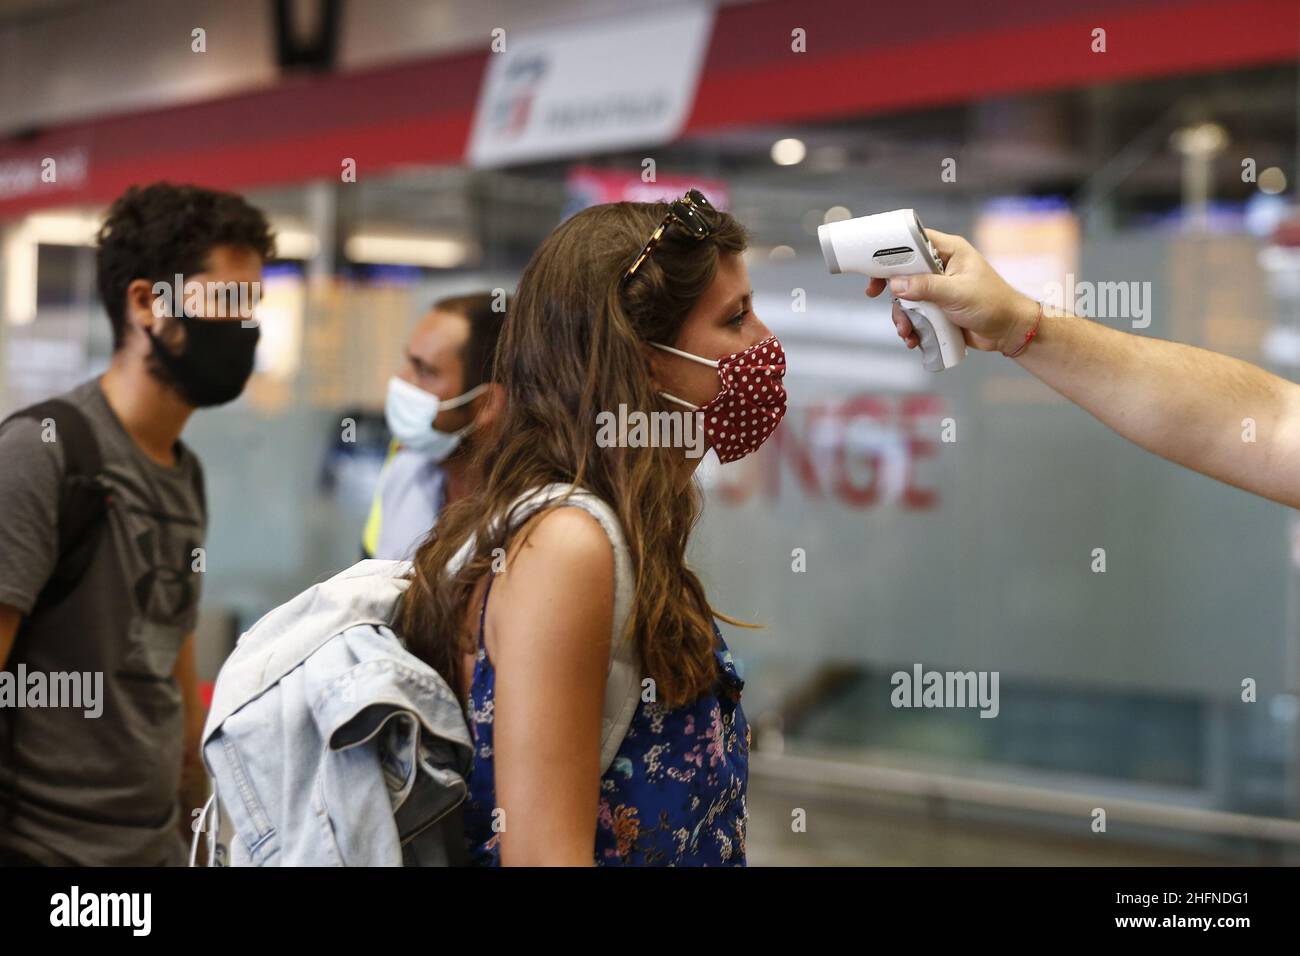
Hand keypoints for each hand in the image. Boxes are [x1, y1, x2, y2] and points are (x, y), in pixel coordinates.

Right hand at [864, 228, 1040, 354]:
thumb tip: (896, 284)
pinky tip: (914, 339)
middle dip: (891, 288)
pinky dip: (911, 327)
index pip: (914, 242)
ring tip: (906, 331)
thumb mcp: (957, 293)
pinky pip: (915, 315)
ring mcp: (938, 289)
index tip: (874, 264)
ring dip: (902, 315)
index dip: (892, 250)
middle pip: (904, 270)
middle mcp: (941, 268)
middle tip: (874, 293)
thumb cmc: (993, 304)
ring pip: (906, 297)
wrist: (1008, 331)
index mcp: (949, 252)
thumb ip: (926, 287)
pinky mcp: (937, 309)